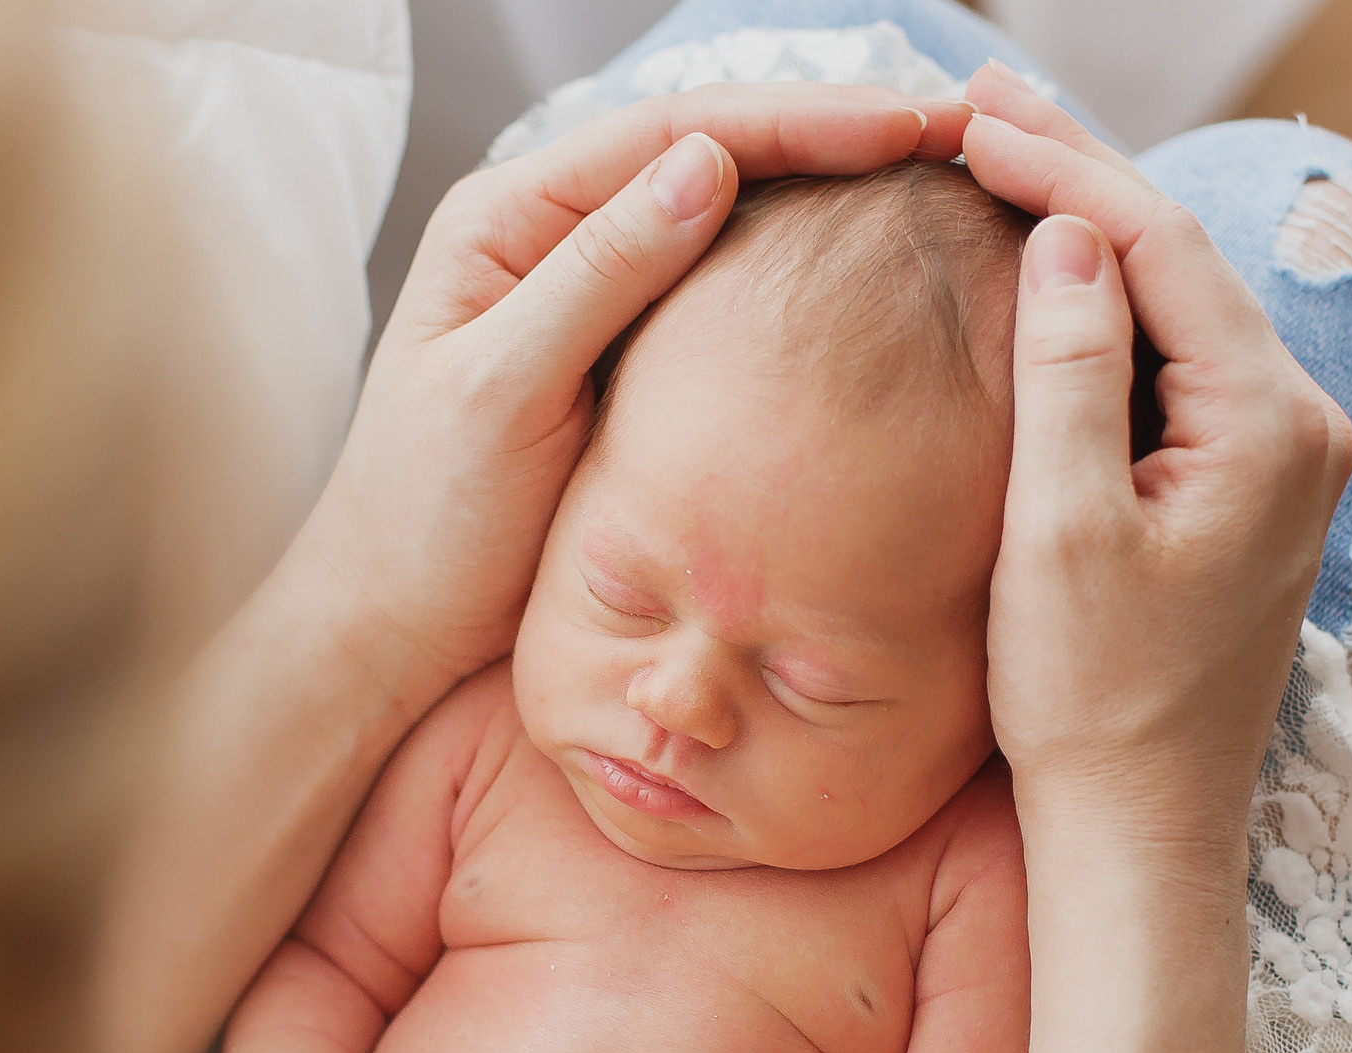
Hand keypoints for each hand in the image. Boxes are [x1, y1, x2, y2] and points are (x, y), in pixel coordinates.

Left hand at [295, 85, 975, 696]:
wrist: (392, 632)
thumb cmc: (421, 523)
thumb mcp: (502, 392)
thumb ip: (597, 277)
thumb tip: (707, 164)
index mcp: (505, 221)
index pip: (672, 135)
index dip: (797, 122)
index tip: (909, 124)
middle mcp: (550, 240)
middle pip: (712, 155)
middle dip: (833, 138)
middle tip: (959, 133)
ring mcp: (592, 302)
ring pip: (727, 219)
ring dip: (828, 197)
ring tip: (940, 182)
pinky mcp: (622, 367)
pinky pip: (721, 296)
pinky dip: (795, 278)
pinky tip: (869, 279)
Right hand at [960, 63, 1351, 851]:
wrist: (1140, 828)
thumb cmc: (1094, 700)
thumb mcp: (1063, 533)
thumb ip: (1073, 378)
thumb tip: (1070, 241)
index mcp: (1268, 424)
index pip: (1160, 250)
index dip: (1063, 172)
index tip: (968, 123)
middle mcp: (1298, 424)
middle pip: (1180, 258)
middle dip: (1078, 175)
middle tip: (978, 100)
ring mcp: (1277, 456)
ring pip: (1178, 303)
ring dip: (1090, 232)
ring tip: (1000, 158)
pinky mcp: (1242, 487)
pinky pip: (1176, 360)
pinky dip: (1108, 307)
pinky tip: (1048, 274)